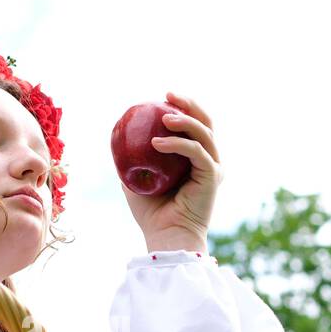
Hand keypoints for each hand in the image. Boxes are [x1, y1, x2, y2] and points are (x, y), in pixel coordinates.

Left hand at [120, 91, 222, 251]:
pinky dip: (178, 144)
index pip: (195, 126)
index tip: (163, 97)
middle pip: (206, 122)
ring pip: (204, 133)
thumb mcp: (136, 179)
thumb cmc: (152, 213)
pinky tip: (157, 143)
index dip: (184, 107)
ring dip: (184, 120)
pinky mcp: (212, 177)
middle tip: (168, 95)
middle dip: (189, 104)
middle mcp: (209, 161)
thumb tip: (116, 138)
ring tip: (162, 117)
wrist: (166, 237)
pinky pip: (196, 152)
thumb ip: (132, 159)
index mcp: (197, 159)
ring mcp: (213, 168)